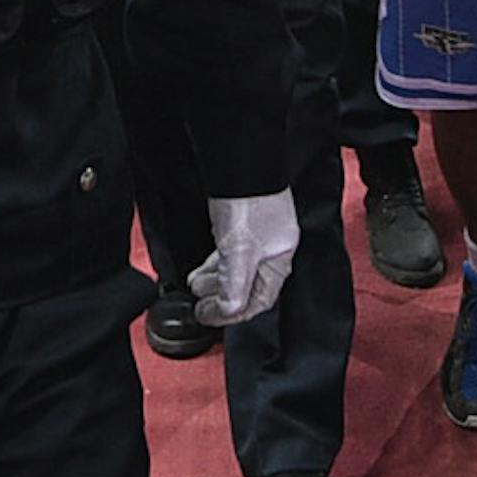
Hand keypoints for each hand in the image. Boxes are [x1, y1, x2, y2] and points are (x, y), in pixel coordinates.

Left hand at [188, 191, 299, 325]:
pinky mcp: (245, 221)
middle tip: (200, 302)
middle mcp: (273, 248)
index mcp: (281, 259)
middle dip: (222, 297)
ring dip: (216, 280)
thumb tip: (226, 313)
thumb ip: (233, 287)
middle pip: (249, 286)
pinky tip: (202, 265)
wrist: (239, 161)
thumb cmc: (248, 201)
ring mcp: (260, 234)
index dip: (234, 314)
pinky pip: (231, 252)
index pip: (260, 300)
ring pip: (237, 268)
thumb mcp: (239, 254)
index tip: (210, 316)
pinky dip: (216, 263)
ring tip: (195, 284)